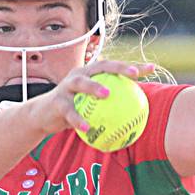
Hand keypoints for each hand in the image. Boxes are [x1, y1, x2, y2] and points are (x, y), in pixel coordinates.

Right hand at [28, 60, 155, 135]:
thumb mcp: (92, 104)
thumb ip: (112, 105)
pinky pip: (69, 111)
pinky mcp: (56, 102)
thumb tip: (140, 115)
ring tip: (107, 94)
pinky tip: (88, 128)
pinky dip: (78, 119)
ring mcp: (66, 86)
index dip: (133, 66)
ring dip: (94, 87)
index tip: (151, 69)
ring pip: (82, 83)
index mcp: (92, 73)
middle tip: (132, 75)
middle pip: (101, 66)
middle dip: (118, 67)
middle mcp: (80, 74)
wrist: (43, 115)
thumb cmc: (75, 108)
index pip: (115, 67)